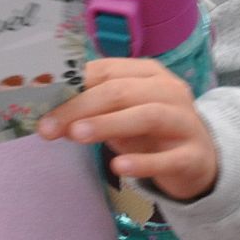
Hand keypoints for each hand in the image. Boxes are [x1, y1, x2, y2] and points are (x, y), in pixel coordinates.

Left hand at [38, 58, 218, 201]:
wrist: (199, 160)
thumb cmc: (149, 131)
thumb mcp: (119, 115)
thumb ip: (89, 111)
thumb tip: (48, 115)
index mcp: (147, 73)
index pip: (104, 71)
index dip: (70, 86)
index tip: (40, 105)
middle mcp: (169, 91)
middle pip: (120, 91)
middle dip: (80, 107)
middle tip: (49, 127)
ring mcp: (186, 122)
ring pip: (147, 116)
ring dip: (108, 124)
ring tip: (77, 136)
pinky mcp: (195, 155)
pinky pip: (169, 158)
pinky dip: (143, 163)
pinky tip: (118, 168)